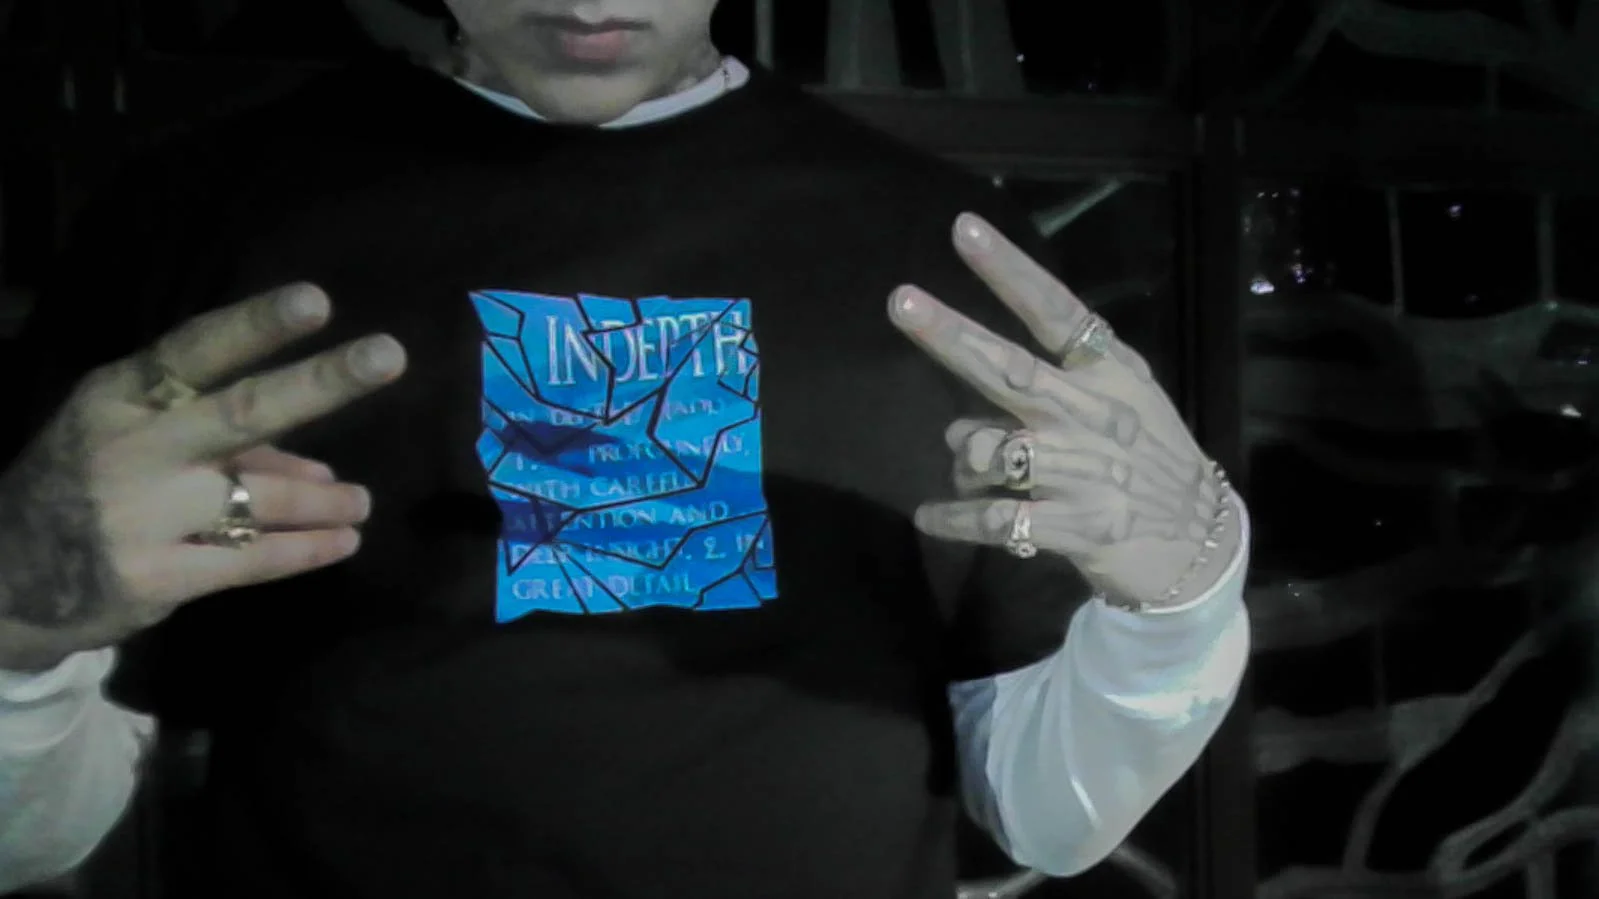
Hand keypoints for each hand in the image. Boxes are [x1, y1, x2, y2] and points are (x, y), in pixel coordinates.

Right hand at [0, 283, 406, 666]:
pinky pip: (250, 559)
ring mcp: (142, 517)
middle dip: (320, 383)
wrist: (4, 581)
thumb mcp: (131, 442)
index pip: (193, 351)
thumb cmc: (83, 487)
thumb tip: (321, 463)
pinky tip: (342, 542)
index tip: (318, 300)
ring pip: (262, 496)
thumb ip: (224, 444)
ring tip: (360, 501)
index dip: (255, 325)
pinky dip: (305, 550)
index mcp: (119, 399)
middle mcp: (131, 450)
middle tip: (390, 355)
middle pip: (241, 411)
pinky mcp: (155, 577)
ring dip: (325, 498)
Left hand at [888, 214, 1236, 606]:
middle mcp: (1091, 413)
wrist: (1200, 543)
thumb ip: (1045, 398)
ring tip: (967, 476)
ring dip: (962, 461)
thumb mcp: (1122, 405)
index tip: (964, 229)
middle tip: (900, 301)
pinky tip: (931, 517)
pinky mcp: (1076, 524)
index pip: (1054, 309)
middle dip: (952, 334)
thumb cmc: (1149, 461)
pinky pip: (995, 517)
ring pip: (989, 449)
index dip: (1009, 270)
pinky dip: (954, 518)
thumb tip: (960, 420)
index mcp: (1107, 372)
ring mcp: (1084, 470)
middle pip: (1010, 368)